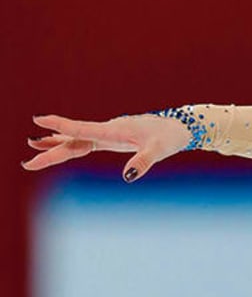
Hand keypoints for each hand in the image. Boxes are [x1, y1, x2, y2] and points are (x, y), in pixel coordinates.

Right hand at [20, 111, 192, 181]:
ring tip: (32, 147)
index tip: (38, 120)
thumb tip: (129, 176)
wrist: (178, 128)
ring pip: (76, 140)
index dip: (60, 126)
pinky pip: (85, 141)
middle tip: (27, 160)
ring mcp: (108, 134)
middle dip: (50, 150)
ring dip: (54, 144)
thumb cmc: (169, 137)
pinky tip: (57, 143)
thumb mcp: (159, 150)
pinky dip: (69, 142)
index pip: (82, 129)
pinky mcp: (112, 139)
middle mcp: (107, 131)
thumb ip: (144, 161)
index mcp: (114, 131)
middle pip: (72, 140)